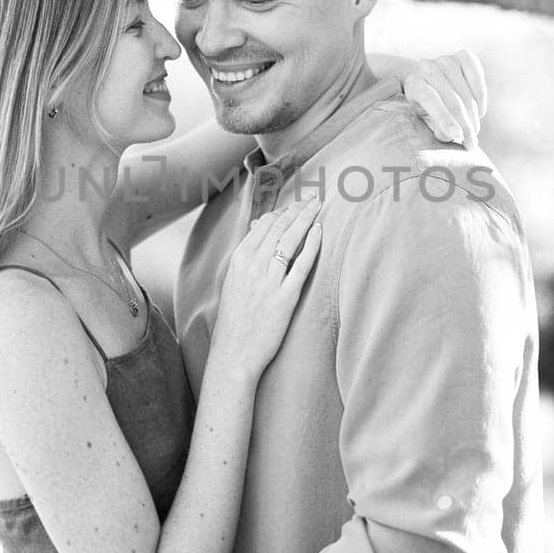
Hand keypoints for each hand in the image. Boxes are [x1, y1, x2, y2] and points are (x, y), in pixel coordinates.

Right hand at [212, 197, 321, 377]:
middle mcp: (253, 266)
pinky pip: (301, 264)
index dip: (282, 212)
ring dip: (306, 219)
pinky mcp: (285, 297)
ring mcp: (270, 281)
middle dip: (298, 209)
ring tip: (319, 206)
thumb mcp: (234, 283)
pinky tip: (320, 231)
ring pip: (290, 240)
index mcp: (239, 260)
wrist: (233, 353)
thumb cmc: (235, 320)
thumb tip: (258, 231)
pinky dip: (311, 245)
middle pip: (279, 228)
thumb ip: (247, 257)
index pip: (264, 225)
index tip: (295, 206)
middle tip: (313, 198)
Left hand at [403, 48, 486, 144]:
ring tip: (475, 132)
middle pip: (451, 98)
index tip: (457, 135)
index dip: (444, 118)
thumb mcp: (425, 119)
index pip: (430, 99)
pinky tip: (480, 112)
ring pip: (465, 92)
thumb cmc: (428, 108)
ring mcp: (446, 60)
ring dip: (473, 115)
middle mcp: (428, 67)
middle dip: (464, 124)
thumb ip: (437, 128)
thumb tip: (455, 135)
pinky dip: (481, 97)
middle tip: (471, 143)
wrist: (433, 82)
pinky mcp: (464, 56)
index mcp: (414, 83)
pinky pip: (477, 78)